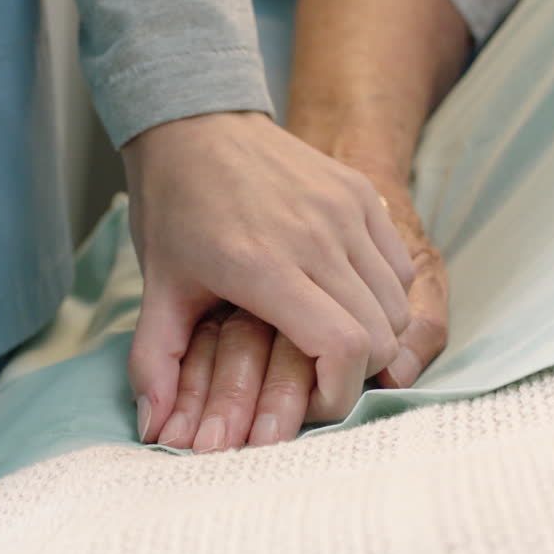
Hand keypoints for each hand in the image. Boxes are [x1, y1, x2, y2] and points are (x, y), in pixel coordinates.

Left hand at [154, 177, 447, 452]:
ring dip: (374, 336)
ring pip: (397, 304)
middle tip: (320, 378)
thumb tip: (154, 431)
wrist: (194, 122)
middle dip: (356, 374)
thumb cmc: (174, 209)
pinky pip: (399, 267)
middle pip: (380, 335)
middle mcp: (316, 237)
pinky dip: (384, 297)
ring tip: (332, 341)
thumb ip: (154, 363)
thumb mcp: (157, 289)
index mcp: (263, 266)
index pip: (344, 347)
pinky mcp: (362, 193)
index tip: (312, 403)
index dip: (339, 393)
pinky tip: (345, 298)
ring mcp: (346, 211)